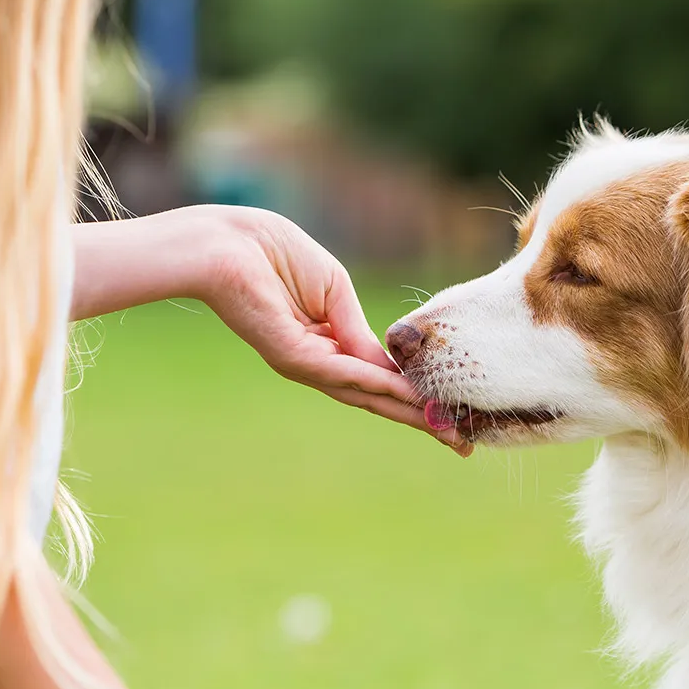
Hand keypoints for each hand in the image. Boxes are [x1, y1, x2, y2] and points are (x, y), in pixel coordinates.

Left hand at [201, 206, 472, 455]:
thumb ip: (359, 330)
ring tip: (445, 428)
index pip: (377, 379)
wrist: (227, 243)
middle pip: (375, 399)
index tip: (450, 414)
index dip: (414, 396)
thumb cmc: (274, 253)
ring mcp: (304, 364)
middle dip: (419, 419)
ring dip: (407, 411)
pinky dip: (377, 384)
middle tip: (460, 445)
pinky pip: (343, 373)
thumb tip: (388, 366)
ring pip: (364, 395)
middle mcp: (317, 363)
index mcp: (327, 345)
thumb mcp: (335, 291)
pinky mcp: (291, 357)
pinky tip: (406, 393)